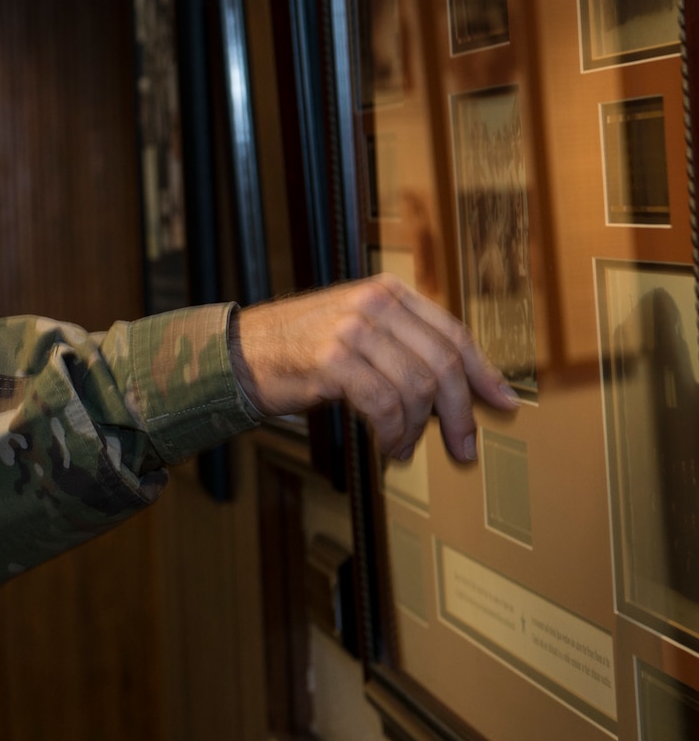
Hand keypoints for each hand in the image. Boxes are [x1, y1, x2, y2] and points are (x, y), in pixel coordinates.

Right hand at [228, 273, 518, 462]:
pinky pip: (383, 405)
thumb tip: (460, 389)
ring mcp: (352, 328)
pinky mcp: (332, 358)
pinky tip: (386, 445)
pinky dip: (392, 433)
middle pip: (442, 364)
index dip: (483, 373)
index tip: (503, 404)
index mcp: (386, 293)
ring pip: (416, 388)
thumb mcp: (358, 334)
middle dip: (458, 414)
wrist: (237, 354)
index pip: (452, 333)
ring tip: (404, 447)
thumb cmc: (298, 350)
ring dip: (416, 429)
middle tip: (462, 446)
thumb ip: (404, 348)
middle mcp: (373, 303)